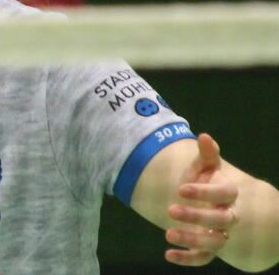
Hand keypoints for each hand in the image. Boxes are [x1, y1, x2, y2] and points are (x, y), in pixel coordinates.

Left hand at [164, 133, 239, 266]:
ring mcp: (220, 233)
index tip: (181, 188)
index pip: (224, 194)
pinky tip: (167, 255)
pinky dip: (187, 259)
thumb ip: (206, 154)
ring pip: (215, 242)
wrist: (212, 201)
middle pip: (222, 220)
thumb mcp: (205, 166)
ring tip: (168, 233)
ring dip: (193, 240)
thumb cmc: (206, 180)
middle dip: (197, 215)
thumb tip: (204, 136)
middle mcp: (229, 215)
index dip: (204, 192)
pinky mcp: (210, 247)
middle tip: (170, 209)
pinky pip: (204, 258)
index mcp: (229, 194)